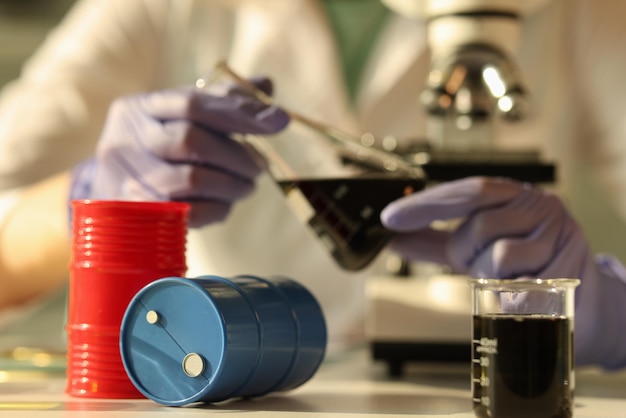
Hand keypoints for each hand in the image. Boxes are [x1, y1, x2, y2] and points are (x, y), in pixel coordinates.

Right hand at [70, 78, 288, 227]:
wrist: (113, 200)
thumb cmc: (158, 152)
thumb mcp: (180, 119)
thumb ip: (222, 100)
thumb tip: (266, 86)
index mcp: (137, 110)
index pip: (192, 103)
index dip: (239, 112)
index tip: (279, 121)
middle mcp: (124, 142)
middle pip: (191, 141)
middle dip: (238, 155)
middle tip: (260, 165)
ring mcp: (127, 181)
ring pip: (193, 180)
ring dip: (234, 184)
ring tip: (248, 185)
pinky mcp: (140, 217)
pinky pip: (191, 214)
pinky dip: (220, 208)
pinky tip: (226, 203)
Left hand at [380, 176, 625, 368]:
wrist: (576, 302)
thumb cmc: (518, 268)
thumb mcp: (471, 249)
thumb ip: (433, 241)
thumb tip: (392, 236)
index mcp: (511, 194)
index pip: (467, 190)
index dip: (426, 204)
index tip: (390, 218)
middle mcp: (537, 204)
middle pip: (479, 225)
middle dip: (465, 251)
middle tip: (476, 262)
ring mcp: (557, 232)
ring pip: (497, 255)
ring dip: (489, 274)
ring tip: (506, 276)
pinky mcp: (568, 265)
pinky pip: (519, 282)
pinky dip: (509, 291)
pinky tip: (522, 287)